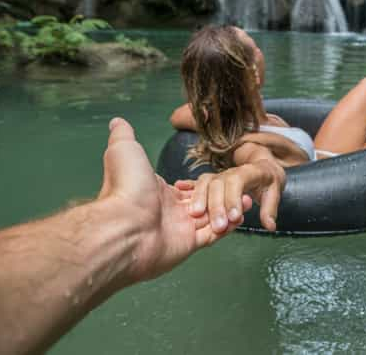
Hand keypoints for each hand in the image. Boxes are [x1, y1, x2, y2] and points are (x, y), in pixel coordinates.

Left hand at [98, 117, 250, 282]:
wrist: (125, 225)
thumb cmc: (126, 187)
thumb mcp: (124, 150)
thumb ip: (124, 135)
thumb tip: (117, 121)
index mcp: (160, 191)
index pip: (190, 188)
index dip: (207, 183)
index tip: (224, 176)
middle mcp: (171, 211)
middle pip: (205, 202)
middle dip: (224, 196)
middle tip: (242, 188)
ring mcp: (180, 229)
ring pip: (212, 218)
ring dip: (230, 209)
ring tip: (248, 199)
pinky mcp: (188, 244)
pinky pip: (212, 235)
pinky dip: (228, 227)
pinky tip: (240, 216)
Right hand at [180, 159, 285, 232]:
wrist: (261, 166)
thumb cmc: (267, 181)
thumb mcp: (274, 192)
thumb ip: (270, 209)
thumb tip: (271, 226)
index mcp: (250, 172)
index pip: (238, 181)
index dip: (235, 198)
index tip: (234, 217)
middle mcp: (231, 172)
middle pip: (219, 184)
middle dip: (217, 205)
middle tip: (218, 225)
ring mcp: (219, 175)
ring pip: (206, 183)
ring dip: (200, 198)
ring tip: (195, 214)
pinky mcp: (210, 179)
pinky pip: (197, 181)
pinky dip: (188, 185)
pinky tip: (178, 187)